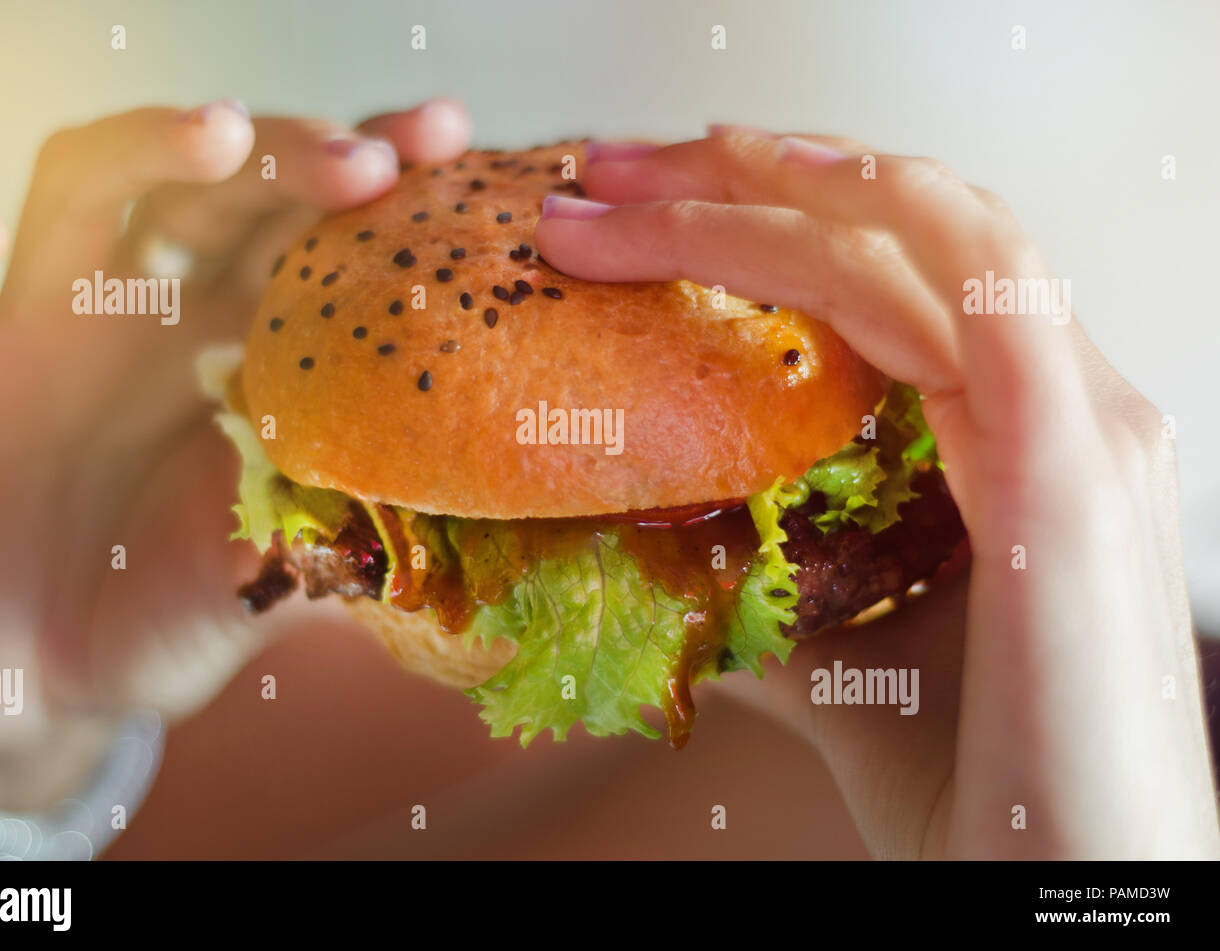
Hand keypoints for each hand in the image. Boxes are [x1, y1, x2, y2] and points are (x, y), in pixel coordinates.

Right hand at [0, 98, 471, 817]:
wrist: (26, 685)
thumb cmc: (153, 622)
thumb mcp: (255, 585)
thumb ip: (329, 539)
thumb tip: (443, 513)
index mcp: (238, 354)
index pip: (313, 239)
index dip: (381, 191)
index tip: (454, 153)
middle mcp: (149, 316)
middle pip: (220, 187)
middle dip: (297, 155)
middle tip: (373, 161)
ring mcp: (38, 326)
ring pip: (86, 183)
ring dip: (151, 146)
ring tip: (225, 131)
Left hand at [535, 129, 1219, 858]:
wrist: (1061, 904)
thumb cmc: (983, 791)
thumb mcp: (852, 662)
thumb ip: (775, 589)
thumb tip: (662, 552)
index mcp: (1036, 434)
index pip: (904, 270)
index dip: (779, 214)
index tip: (644, 209)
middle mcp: (1072, 404)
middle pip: (907, 222)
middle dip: (746, 175)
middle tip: (605, 173)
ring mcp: (1082, 423)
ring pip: (923, 230)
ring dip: (764, 186)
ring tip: (628, 179)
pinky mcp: (1065, 469)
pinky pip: (948, 295)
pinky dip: (834, 237)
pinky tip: (731, 212)